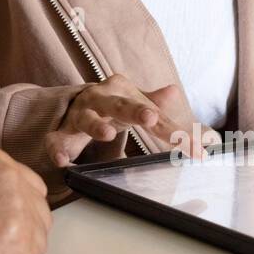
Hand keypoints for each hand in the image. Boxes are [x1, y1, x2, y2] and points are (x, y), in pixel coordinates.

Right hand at [0, 147, 51, 253]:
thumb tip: (9, 205)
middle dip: (23, 231)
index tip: (2, 225)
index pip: (33, 188)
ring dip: (18, 250)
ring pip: (39, 238)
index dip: (19, 211)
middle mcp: (13, 178)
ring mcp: (18, 206)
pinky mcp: (17, 237)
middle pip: (40, 212)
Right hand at [46, 73, 220, 167]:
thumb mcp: (133, 102)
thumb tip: (174, 92)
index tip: (196, 149)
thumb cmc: (111, 105)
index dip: (174, 133)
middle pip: (118, 105)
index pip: (153, 115)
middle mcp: (100, 100)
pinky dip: (57, 149)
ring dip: (96, 126)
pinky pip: (57, 140)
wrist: (74, 104)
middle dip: (133, 110)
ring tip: (107, 135)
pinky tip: (63, 161)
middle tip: (150, 117)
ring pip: (86, 119)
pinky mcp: (62, 132)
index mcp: (121, 92)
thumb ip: (153, 103)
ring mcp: (79, 114)